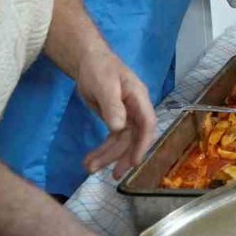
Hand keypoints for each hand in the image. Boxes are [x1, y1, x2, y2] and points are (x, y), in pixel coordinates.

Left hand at [74, 49, 155, 179]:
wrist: (88, 59)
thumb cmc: (99, 68)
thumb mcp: (104, 85)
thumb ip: (112, 105)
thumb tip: (119, 128)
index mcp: (138, 98)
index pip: (147, 124)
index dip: (143, 144)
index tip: (134, 162)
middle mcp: (135, 108)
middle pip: (134, 137)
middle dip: (122, 156)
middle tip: (112, 176)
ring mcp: (126, 114)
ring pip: (122, 140)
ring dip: (108, 156)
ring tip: (89, 168)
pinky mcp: (115, 118)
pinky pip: (113, 137)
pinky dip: (103, 149)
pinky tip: (92, 159)